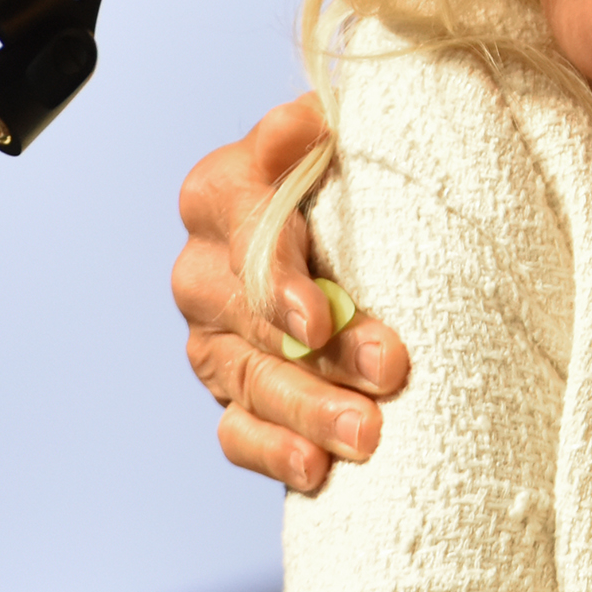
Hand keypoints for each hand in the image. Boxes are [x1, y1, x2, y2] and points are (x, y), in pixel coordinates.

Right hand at [173, 96, 409, 493]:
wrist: (345, 229)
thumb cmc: (349, 177)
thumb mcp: (336, 142)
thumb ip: (309, 134)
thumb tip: (308, 120)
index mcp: (223, 190)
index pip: (237, 224)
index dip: (276, 274)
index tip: (317, 319)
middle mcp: (205, 265)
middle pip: (248, 314)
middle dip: (319, 351)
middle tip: (386, 370)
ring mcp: (212, 335)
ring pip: (247, 377)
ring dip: (308, 410)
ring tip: (366, 434)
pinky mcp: (230, 390)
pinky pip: (237, 430)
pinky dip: (274, 452)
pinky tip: (316, 471)